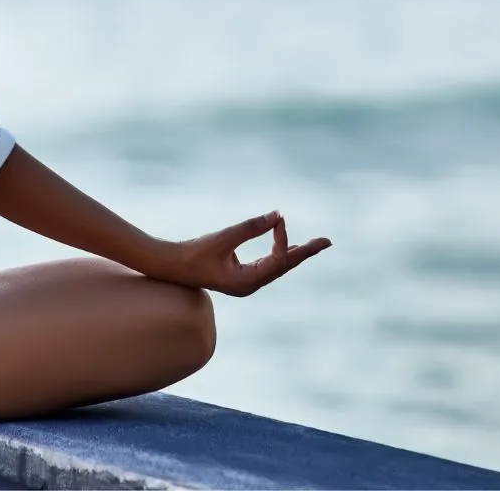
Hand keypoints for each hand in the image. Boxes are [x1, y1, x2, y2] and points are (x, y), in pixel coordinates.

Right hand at [147, 211, 329, 296]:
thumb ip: (251, 227)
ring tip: (314, 245)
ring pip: (277, 267)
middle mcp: (251, 285)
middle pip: (285, 267)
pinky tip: (286, 248)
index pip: (277, 260)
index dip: (282, 238)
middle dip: (306, 252)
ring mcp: (245, 282)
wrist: (171, 267)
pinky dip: (278, 254)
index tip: (279, 219)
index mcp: (247, 282)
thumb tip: (278, 215)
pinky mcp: (239, 276)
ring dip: (294, 254)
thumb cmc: (194, 253)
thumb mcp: (224, 238)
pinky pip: (266, 265)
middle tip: (328, 241)